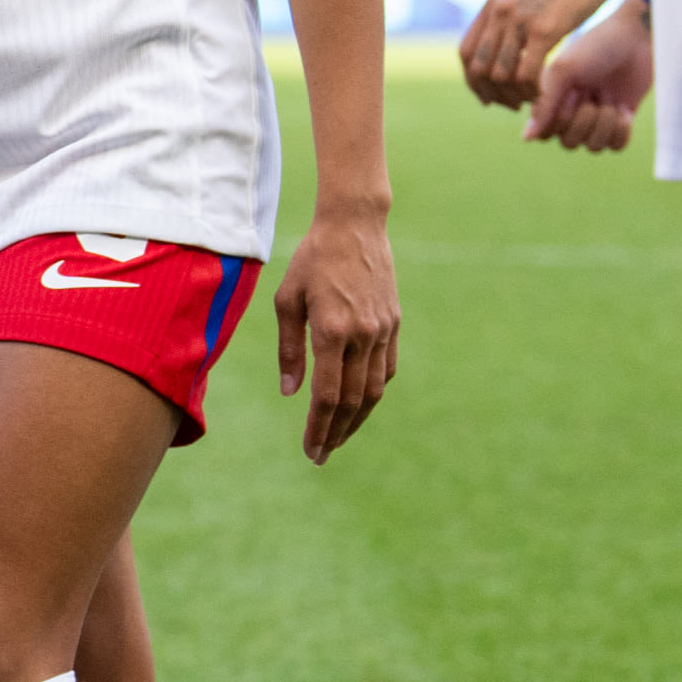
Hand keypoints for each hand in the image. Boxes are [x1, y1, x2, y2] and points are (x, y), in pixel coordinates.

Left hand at [267, 207, 398, 463]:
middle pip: (353, 401)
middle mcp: (362, 336)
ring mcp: (382, 331)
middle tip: (321, 455)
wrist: (355, 226)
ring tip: (337, 438)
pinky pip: (386, 370)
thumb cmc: (312, 260)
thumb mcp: (287, 301)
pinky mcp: (393, 325)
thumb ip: (289, 349)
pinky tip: (358, 405)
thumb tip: (290, 392)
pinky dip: (372, 393)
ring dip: (356, 420)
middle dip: (336, 433)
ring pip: (373, 390)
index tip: (310, 450)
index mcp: (332, 331)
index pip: (328, 396)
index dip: (318, 428)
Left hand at [457, 0, 630, 113]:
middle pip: (479, 68)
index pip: (465, 53)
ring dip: (513, 96)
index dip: (472, 81)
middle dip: (491, 94)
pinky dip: (531, 91)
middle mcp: (499, 12)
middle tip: (510, 106)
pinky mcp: (544, 29)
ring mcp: (519, 20)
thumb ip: (511, 15)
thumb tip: (504, 39)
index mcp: (493, 5)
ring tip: (530, 101)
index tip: (487, 97)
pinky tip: (543, 94)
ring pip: (501, 75)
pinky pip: (527, 73)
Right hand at [525, 1, 650, 153]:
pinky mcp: (621, 121)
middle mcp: (572, 110)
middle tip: (593, 94)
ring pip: (593, 147)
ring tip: (611, 103)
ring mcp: (597, 117)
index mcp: (553, 98)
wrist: (637, 38)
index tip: (570, 95)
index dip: (558, 122)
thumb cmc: (596, 46)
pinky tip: (623, 110)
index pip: (545, 133)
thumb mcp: (564, 70)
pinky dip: (621, 132)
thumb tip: (526, 138)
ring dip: (604, 126)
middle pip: (569, 143)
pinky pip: (616, 147)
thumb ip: (543, 104)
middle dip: (583, 122)